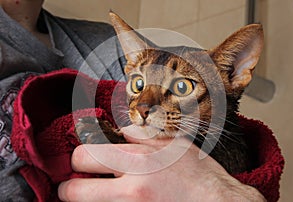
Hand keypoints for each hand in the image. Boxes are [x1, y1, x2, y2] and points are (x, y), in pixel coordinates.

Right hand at [58, 125, 265, 201]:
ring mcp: (153, 147)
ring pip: (105, 136)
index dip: (67, 191)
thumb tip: (91, 194)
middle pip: (82, 154)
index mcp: (130, 196)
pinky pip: (134, 129)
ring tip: (113, 162)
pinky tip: (136, 150)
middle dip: (77, 166)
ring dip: (104, 151)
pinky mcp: (166, 137)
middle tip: (87, 174)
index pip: (75, 190)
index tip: (71, 190)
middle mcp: (138, 167)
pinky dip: (129, 139)